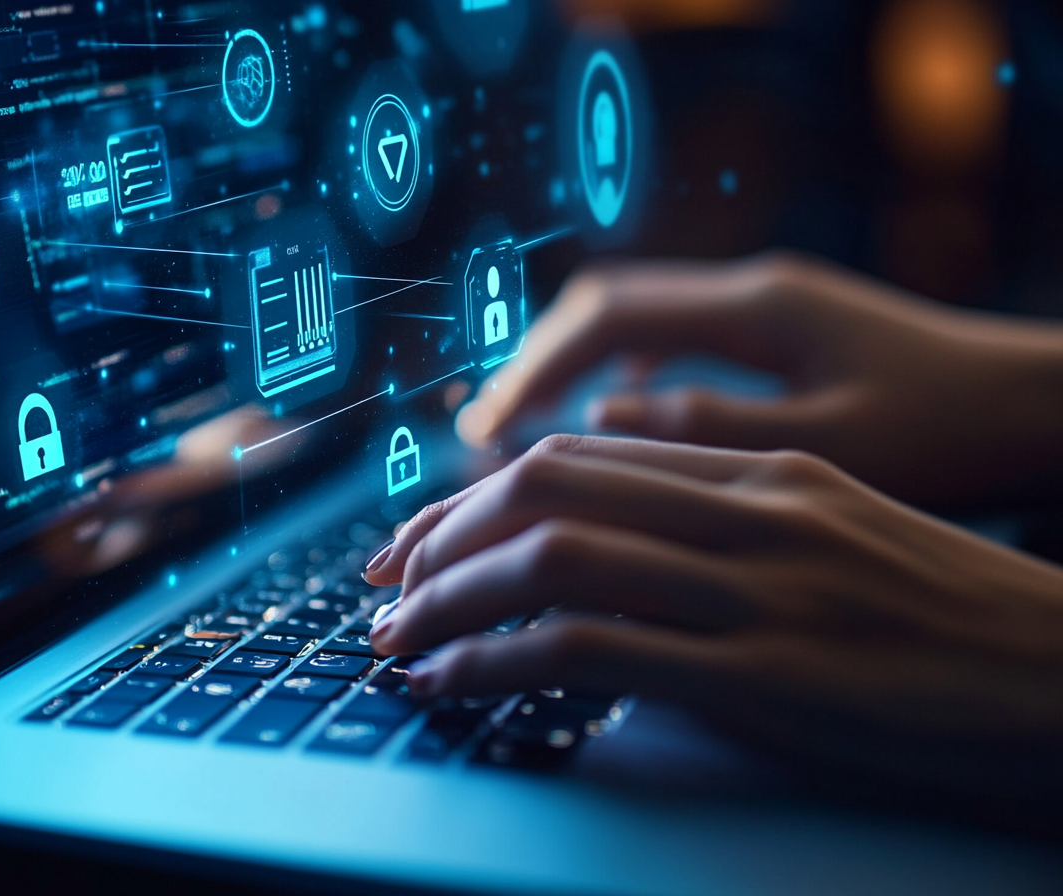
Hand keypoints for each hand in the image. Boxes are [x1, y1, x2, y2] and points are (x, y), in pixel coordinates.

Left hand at [366, 435, 1062, 800]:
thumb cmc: (948, 622)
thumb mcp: (834, 543)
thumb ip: (725, 528)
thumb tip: (610, 544)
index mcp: (765, 474)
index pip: (579, 458)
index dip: (475, 496)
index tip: (420, 540)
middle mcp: (752, 514)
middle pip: (545, 490)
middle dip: (439, 537)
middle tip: (381, 584)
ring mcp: (759, 592)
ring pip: (551, 560)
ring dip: (448, 597)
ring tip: (395, 637)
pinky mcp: (766, 680)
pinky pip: (588, 650)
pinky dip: (496, 663)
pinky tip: (453, 684)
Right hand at [456, 253, 1062, 505]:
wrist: (1038, 404)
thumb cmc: (954, 434)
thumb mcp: (833, 447)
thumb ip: (710, 430)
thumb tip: (599, 418)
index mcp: (759, 310)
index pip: (607, 317)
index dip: (533, 369)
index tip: (482, 430)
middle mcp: (751, 291)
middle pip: (605, 308)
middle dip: (534, 365)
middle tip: (478, 434)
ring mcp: (764, 307)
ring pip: (634, 322)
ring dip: (571, 370)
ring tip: (520, 434)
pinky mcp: (779, 333)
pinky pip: (671, 341)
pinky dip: (619, 376)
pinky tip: (606, 425)